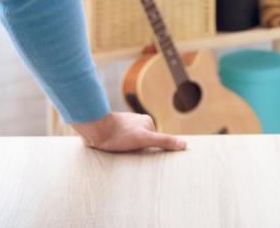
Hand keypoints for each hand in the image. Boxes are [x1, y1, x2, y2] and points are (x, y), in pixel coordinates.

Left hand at [72, 112, 186, 151]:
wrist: (94, 128)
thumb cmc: (119, 134)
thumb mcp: (145, 139)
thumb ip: (165, 142)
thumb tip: (184, 145)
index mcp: (147, 121)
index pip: (155, 141)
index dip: (150, 150)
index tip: (145, 158)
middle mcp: (136, 122)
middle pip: (143, 141)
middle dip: (139, 150)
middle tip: (132, 157)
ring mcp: (125, 126)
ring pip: (131, 142)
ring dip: (128, 150)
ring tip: (122, 155)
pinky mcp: (113, 131)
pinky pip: (120, 142)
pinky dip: (119, 148)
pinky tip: (115, 152)